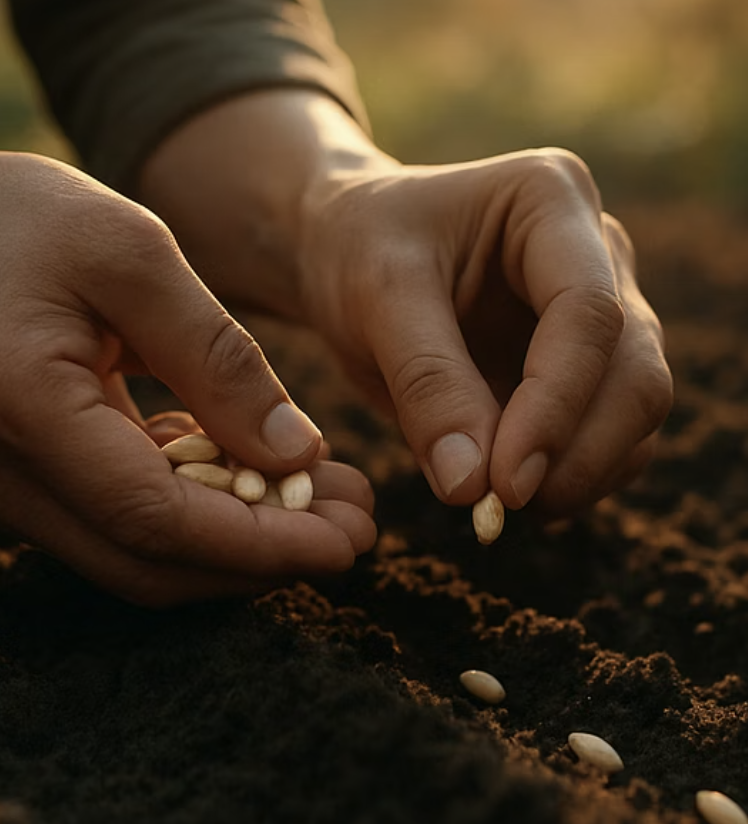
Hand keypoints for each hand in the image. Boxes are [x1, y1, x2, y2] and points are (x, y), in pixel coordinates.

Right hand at [0, 153, 374, 605]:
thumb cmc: (25, 216)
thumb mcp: (133, 259)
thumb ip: (215, 359)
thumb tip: (296, 453)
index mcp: (25, 410)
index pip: (156, 519)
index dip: (259, 545)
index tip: (346, 544)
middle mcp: (6, 470)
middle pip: (151, 558)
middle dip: (265, 557)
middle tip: (356, 531)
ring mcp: (14, 480)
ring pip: (139, 549)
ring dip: (241, 539)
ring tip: (329, 501)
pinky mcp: (35, 471)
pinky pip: (122, 513)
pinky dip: (200, 507)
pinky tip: (259, 472)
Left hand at [298, 148, 672, 516]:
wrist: (347, 249)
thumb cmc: (357, 249)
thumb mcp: (377, 297)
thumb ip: (427, 384)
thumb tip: (472, 487)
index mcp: (550, 200)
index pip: (589, 313)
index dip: (555, 407)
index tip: (505, 484)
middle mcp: (595, 253)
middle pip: (635, 370)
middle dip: (579, 452)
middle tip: (504, 506)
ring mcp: (598, 312)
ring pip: (635, 410)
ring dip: (581, 473)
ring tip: (500, 504)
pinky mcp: (580, 365)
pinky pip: (607, 433)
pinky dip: (571, 475)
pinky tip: (511, 492)